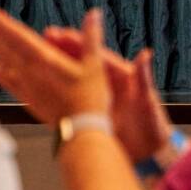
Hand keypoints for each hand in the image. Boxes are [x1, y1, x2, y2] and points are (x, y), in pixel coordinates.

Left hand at [0, 8, 109, 124]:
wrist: (82, 133)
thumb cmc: (90, 100)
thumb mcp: (96, 65)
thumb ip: (92, 37)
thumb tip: (95, 13)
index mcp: (47, 61)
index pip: (20, 38)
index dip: (4, 24)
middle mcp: (32, 73)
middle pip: (7, 47)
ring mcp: (28, 87)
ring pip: (5, 62)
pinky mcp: (29, 100)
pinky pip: (9, 83)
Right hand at [44, 27, 174, 161]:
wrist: (150, 155)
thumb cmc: (153, 127)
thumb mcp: (147, 102)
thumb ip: (143, 78)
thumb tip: (145, 54)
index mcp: (120, 75)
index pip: (95, 54)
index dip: (78, 43)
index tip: (61, 34)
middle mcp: (107, 83)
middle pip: (81, 61)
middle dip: (62, 49)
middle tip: (44, 38)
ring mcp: (97, 97)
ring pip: (73, 78)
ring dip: (56, 68)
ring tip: (38, 57)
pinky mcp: (91, 112)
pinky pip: (71, 99)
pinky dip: (57, 91)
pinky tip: (41, 87)